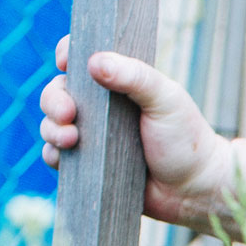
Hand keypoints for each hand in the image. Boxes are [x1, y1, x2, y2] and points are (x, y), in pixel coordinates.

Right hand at [39, 36, 236, 226]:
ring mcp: (91, 136)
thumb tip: (94, 62)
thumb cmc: (186, 140)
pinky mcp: (87, 166)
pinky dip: (54, 155)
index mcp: (117, 82)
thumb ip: (134, 76)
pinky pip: (57, 157)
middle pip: (57, 91)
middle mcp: (99, 107)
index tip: (65, 61)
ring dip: (51, 128)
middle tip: (67, 113)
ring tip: (71, 138)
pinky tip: (64, 156)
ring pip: (51, 124)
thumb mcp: (165, 99)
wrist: (194, 191)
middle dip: (53, 99)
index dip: (66, 55)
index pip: (81, 58)